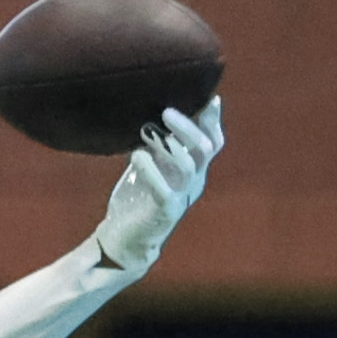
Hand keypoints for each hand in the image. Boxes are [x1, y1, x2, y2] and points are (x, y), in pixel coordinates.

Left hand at [94, 97, 223, 280]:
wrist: (123, 239)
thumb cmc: (136, 199)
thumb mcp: (149, 165)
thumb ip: (156, 144)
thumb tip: (154, 111)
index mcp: (193, 169)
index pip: (213, 141)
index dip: (213, 120)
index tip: (210, 98)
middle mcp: (193, 182)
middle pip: (205, 148)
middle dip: (188, 127)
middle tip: (167, 111)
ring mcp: (182, 197)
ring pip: (188, 165)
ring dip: (169, 144)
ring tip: (147, 130)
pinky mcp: (165, 212)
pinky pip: (164, 189)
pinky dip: (150, 169)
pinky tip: (136, 155)